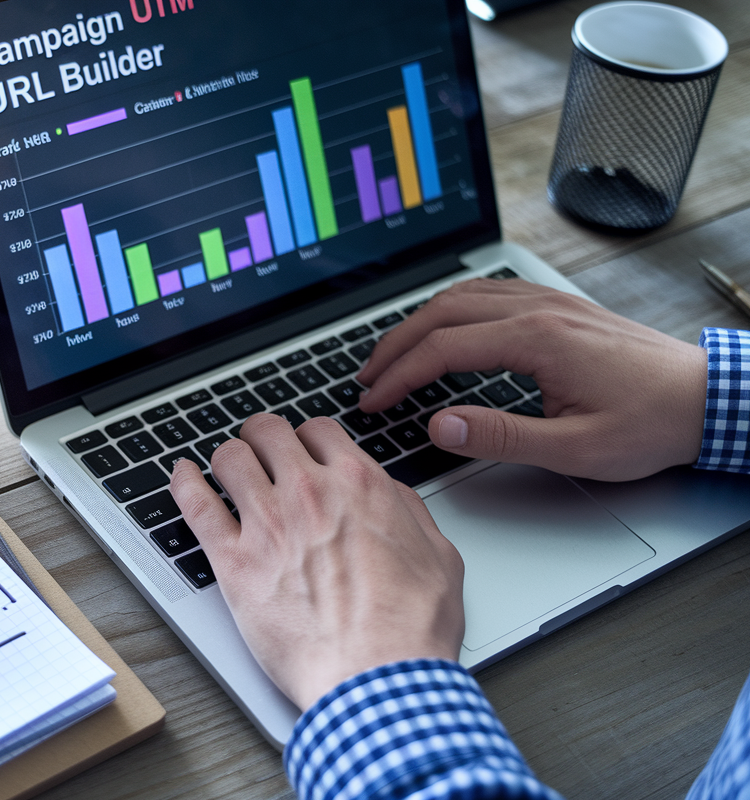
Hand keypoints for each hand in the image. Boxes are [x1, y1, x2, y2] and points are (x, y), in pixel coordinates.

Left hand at [169, 414, 464, 710]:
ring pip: (229, 459)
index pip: (318, 431)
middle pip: (267, 433)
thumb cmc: (410, 628)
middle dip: (262, 438)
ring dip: (228, 459)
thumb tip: (392, 495)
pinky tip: (182, 476)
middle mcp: (309, 494)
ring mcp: (268, 524)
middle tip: (260, 452)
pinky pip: (195, 504)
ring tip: (227, 469)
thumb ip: (409, 513)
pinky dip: (183, 483)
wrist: (379, 677)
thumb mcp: (438, 556)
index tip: (301, 451)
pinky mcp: (234, 563)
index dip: (307, 439)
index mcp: (359, 485)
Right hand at [357, 279, 707, 481]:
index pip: (442, 349)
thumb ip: (499, 436)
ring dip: (418, 323)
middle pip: (440, 312)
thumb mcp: (574, 448)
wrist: (708, 397)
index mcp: (536, 339)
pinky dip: (449, 310)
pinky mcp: (558, 306)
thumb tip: (439, 425)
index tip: (373, 402)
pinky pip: (487, 292)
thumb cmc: (651, 424)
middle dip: (394, 345)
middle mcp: (538, 309)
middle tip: (366, 379)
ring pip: (461, 295)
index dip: (398, 376)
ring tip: (393, 356)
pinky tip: (442, 330)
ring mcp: (548, 301)